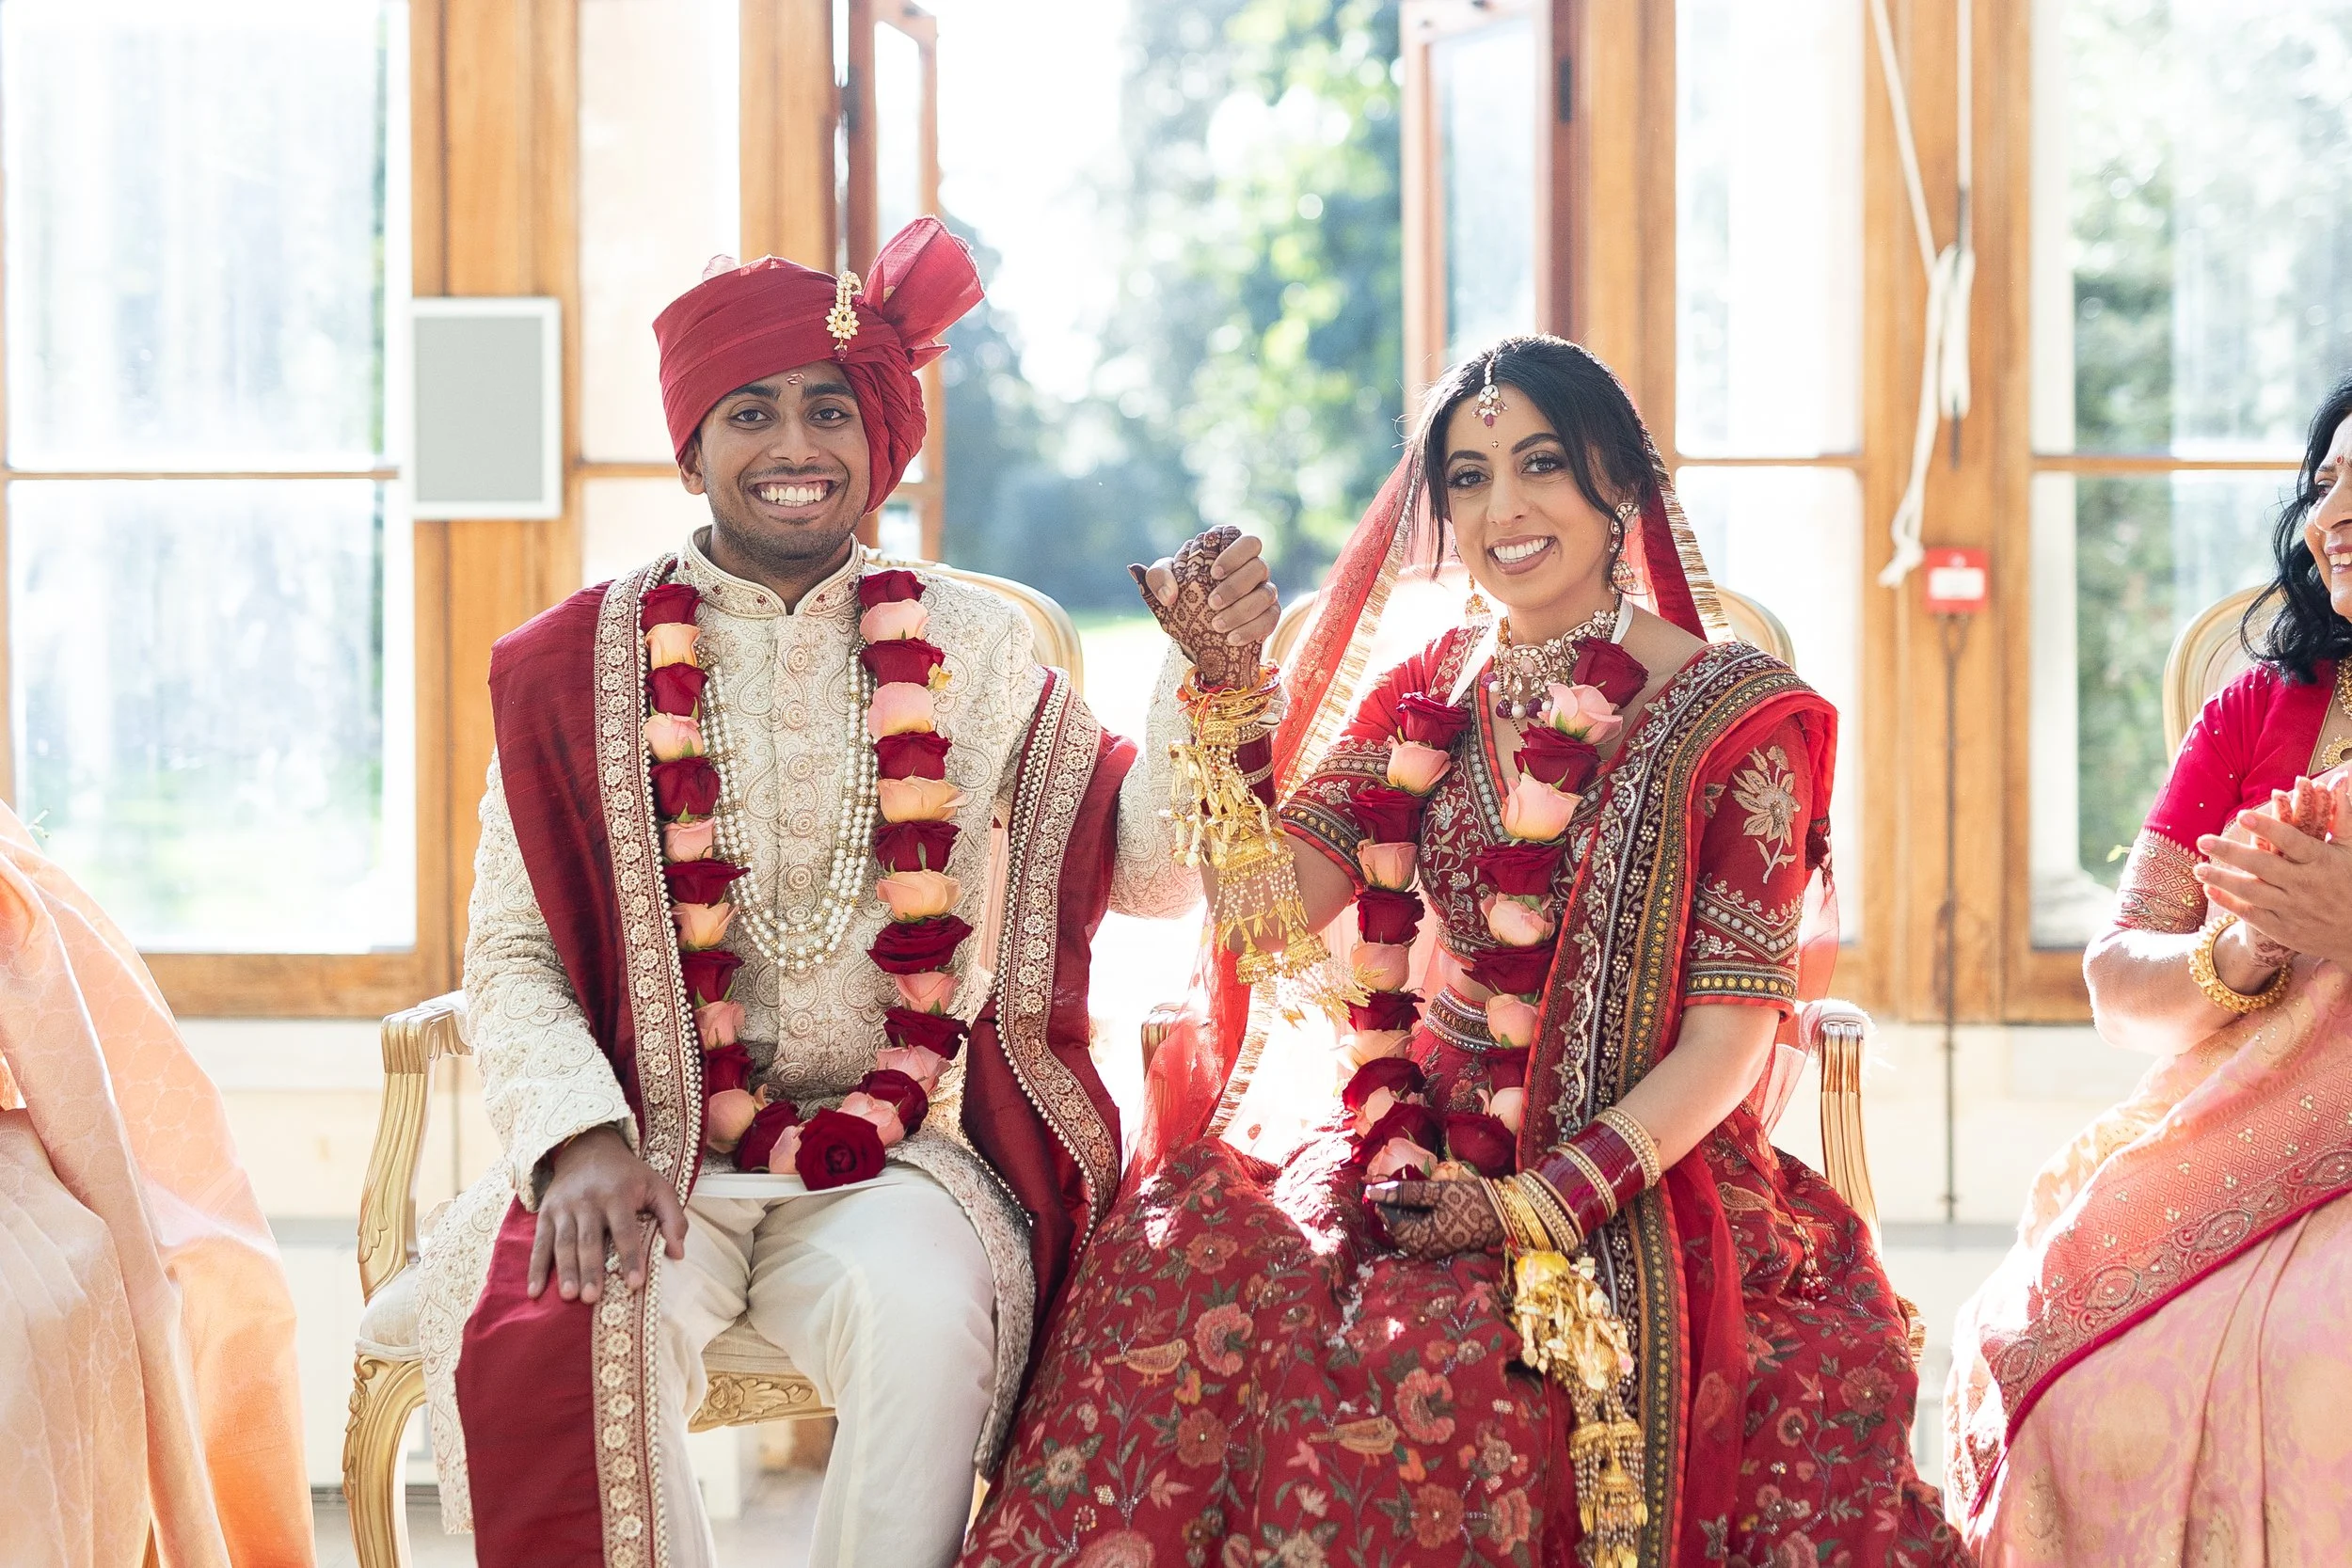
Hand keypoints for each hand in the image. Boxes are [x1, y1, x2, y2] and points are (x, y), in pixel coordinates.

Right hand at [529, 1125, 688, 1303]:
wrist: (589, 1147)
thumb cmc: (629, 1176)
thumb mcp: (657, 1186)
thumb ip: (673, 1217)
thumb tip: (678, 1254)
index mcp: (618, 1194)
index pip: (625, 1230)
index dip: (630, 1257)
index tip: (634, 1284)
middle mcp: (589, 1200)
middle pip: (590, 1240)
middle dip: (590, 1269)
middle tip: (592, 1297)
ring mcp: (565, 1207)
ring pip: (564, 1242)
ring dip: (565, 1270)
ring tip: (569, 1296)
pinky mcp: (546, 1212)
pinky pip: (540, 1242)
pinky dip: (535, 1267)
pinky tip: (535, 1291)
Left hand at [1129, 527, 1280, 689]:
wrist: (1192, 629)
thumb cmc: (1181, 595)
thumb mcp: (1162, 584)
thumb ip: (1158, 578)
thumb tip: (1169, 594)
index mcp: (1230, 551)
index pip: (1246, 541)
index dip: (1234, 553)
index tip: (1213, 572)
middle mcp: (1252, 568)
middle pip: (1260, 565)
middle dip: (1236, 585)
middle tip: (1212, 603)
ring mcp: (1263, 591)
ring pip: (1267, 593)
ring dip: (1242, 610)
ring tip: (1217, 625)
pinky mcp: (1268, 615)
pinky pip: (1271, 619)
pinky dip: (1252, 629)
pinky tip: (1232, 639)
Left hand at [1365, 1176, 1504, 1260]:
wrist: (1504, 1214)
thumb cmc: (1471, 1201)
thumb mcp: (1437, 1192)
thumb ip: (1405, 1192)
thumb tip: (1373, 1191)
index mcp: (1421, 1239)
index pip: (1391, 1221)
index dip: (1383, 1201)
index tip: (1381, 1183)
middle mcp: (1424, 1250)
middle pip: (1397, 1229)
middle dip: (1393, 1208)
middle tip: (1394, 1186)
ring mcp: (1433, 1250)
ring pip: (1408, 1231)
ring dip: (1404, 1212)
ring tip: (1409, 1192)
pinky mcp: (1440, 1245)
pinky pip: (1420, 1232)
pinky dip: (1416, 1218)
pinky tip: (1422, 1203)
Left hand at [2196, 807, 2351, 967]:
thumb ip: (2341, 818)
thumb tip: (2336, 782)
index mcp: (2321, 861)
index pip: (2292, 842)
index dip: (2268, 829)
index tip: (2242, 814)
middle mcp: (2304, 884)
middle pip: (2263, 866)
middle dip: (2231, 852)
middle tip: (2202, 840)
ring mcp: (2293, 908)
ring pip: (2252, 892)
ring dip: (2222, 879)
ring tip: (2198, 867)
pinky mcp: (2283, 929)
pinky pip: (2252, 915)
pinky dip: (2229, 903)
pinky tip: (2209, 889)